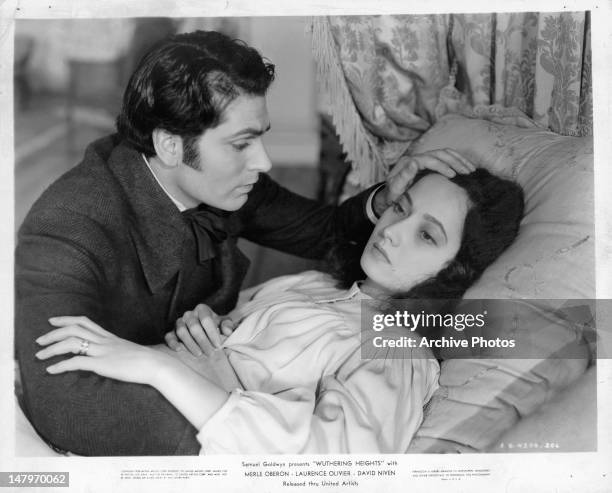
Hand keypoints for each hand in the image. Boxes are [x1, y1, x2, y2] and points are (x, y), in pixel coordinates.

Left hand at [35, 316, 167, 384]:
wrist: (156, 365)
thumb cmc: (146, 361)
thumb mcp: (129, 352)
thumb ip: (117, 351)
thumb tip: (112, 357)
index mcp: (110, 337)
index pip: (85, 322)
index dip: (67, 319)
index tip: (53, 321)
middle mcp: (104, 341)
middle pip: (74, 329)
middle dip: (53, 333)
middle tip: (39, 340)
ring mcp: (103, 351)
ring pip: (72, 342)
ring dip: (52, 348)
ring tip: (40, 355)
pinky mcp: (103, 364)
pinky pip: (77, 362)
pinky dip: (60, 365)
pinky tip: (51, 370)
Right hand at [165, 304, 235, 356]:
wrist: (204, 330)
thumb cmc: (215, 326)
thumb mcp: (224, 323)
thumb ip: (228, 325)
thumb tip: (227, 331)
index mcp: (202, 309)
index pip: (206, 319)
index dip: (212, 333)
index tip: (218, 346)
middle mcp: (189, 314)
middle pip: (194, 327)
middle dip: (203, 341)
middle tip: (210, 353)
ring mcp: (179, 322)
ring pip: (181, 331)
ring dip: (190, 344)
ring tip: (199, 354)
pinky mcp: (171, 331)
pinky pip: (169, 336)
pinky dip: (172, 343)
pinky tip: (179, 350)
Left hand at [372, 148, 475, 216]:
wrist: (389, 198)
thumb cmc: (391, 197)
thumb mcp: (394, 189)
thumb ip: (403, 176)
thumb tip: (414, 162)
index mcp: (407, 162)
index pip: (428, 159)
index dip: (441, 165)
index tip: (453, 175)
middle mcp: (416, 158)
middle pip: (438, 154)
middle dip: (454, 161)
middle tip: (467, 172)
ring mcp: (422, 160)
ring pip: (444, 153)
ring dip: (459, 159)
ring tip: (471, 170)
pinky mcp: (428, 164)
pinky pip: (445, 158)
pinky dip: (457, 160)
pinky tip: (467, 167)